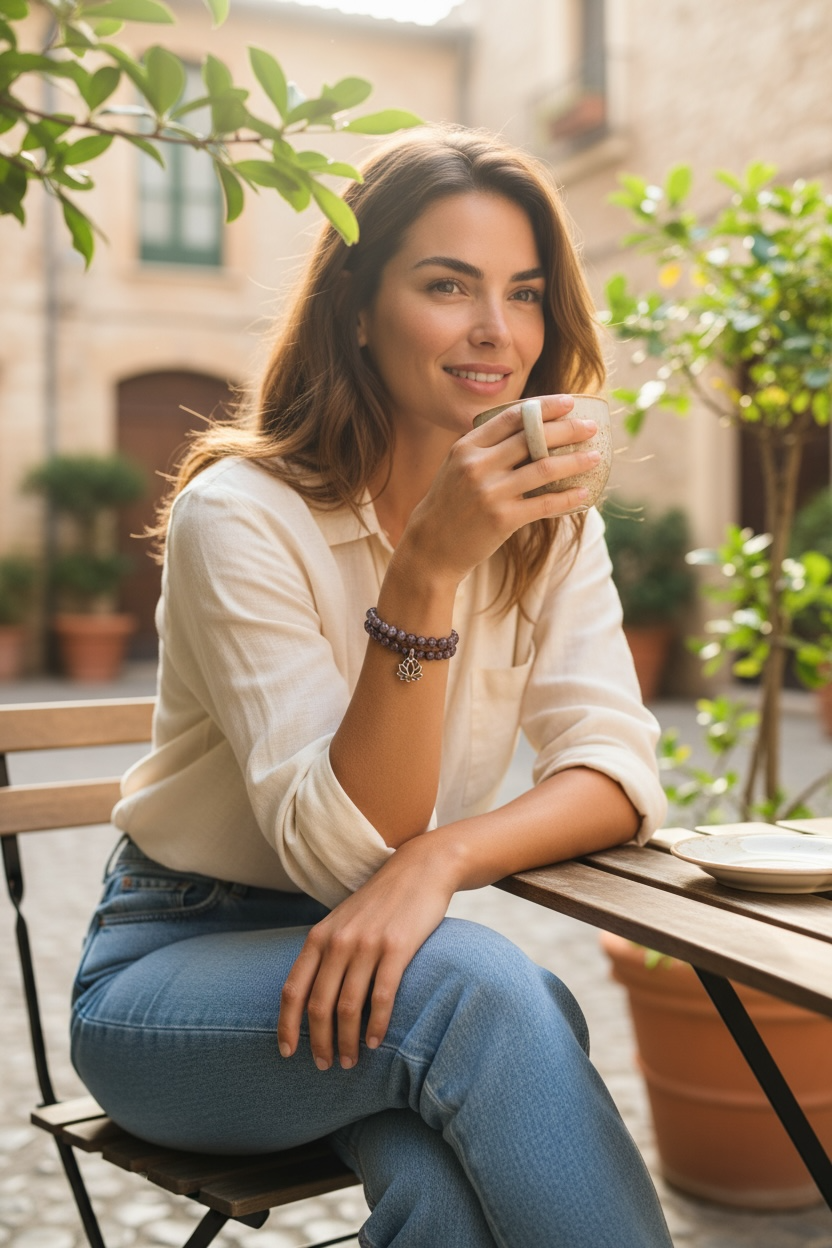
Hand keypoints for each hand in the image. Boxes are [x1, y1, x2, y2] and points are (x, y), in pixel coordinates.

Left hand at [277, 836, 456, 1069]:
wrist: (419, 869)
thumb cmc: (380, 902)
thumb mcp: (342, 921)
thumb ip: (325, 952)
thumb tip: (309, 996)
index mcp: (319, 936)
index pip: (293, 990)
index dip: (287, 1026)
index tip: (288, 1052)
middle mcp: (338, 941)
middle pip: (318, 1006)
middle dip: (318, 1042)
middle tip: (325, 1065)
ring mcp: (367, 945)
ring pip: (348, 1007)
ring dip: (346, 1041)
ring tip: (350, 1060)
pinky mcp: (397, 948)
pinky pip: (382, 997)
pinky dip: (376, 1025)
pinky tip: (376, 1042)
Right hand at [399, 394, 598, 583]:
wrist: (431, 547)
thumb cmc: (450, 503)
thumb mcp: (457, 466)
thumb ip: (487, 447)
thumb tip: (530, 429)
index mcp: (467, 447)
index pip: (512, 417)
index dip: (544, 407)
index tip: (569, 402)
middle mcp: (477, 465)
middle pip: (533, 438)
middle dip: (568, 429)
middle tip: (590, 427)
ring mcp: (490, 492)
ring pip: (545, 468)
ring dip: (576, 461)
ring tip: (595, 457)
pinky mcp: (502, 519)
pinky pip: (545, 504)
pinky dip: (568, 497)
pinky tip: (584, 493)